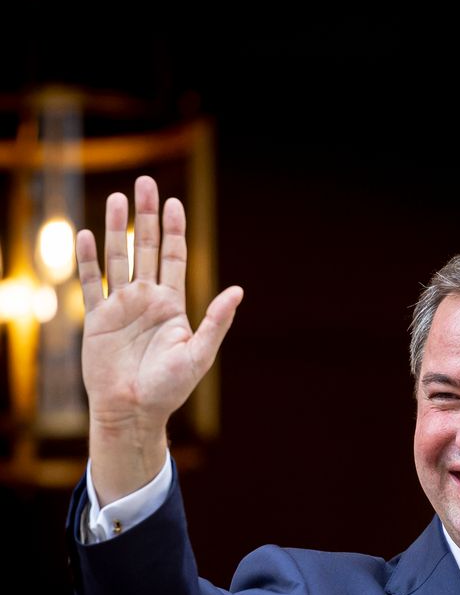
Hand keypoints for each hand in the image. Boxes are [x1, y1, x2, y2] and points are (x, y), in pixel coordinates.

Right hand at [76, 174, 242, 502]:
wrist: (133, 411)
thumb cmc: (169, 389)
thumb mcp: (200, 355)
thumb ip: (216, 321)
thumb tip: (239, 291)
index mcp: (172, 306)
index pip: (174, 258)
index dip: (175, 230)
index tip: (173, 201)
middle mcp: (147, 301)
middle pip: (147, 248)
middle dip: (146, 216)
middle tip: (145, 183)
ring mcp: (121, 307)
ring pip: (118, 258)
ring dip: (116, 228)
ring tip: (116, 198)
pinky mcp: (97, 320)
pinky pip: (91, 284)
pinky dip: (89, 260)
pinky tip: (86, 234)